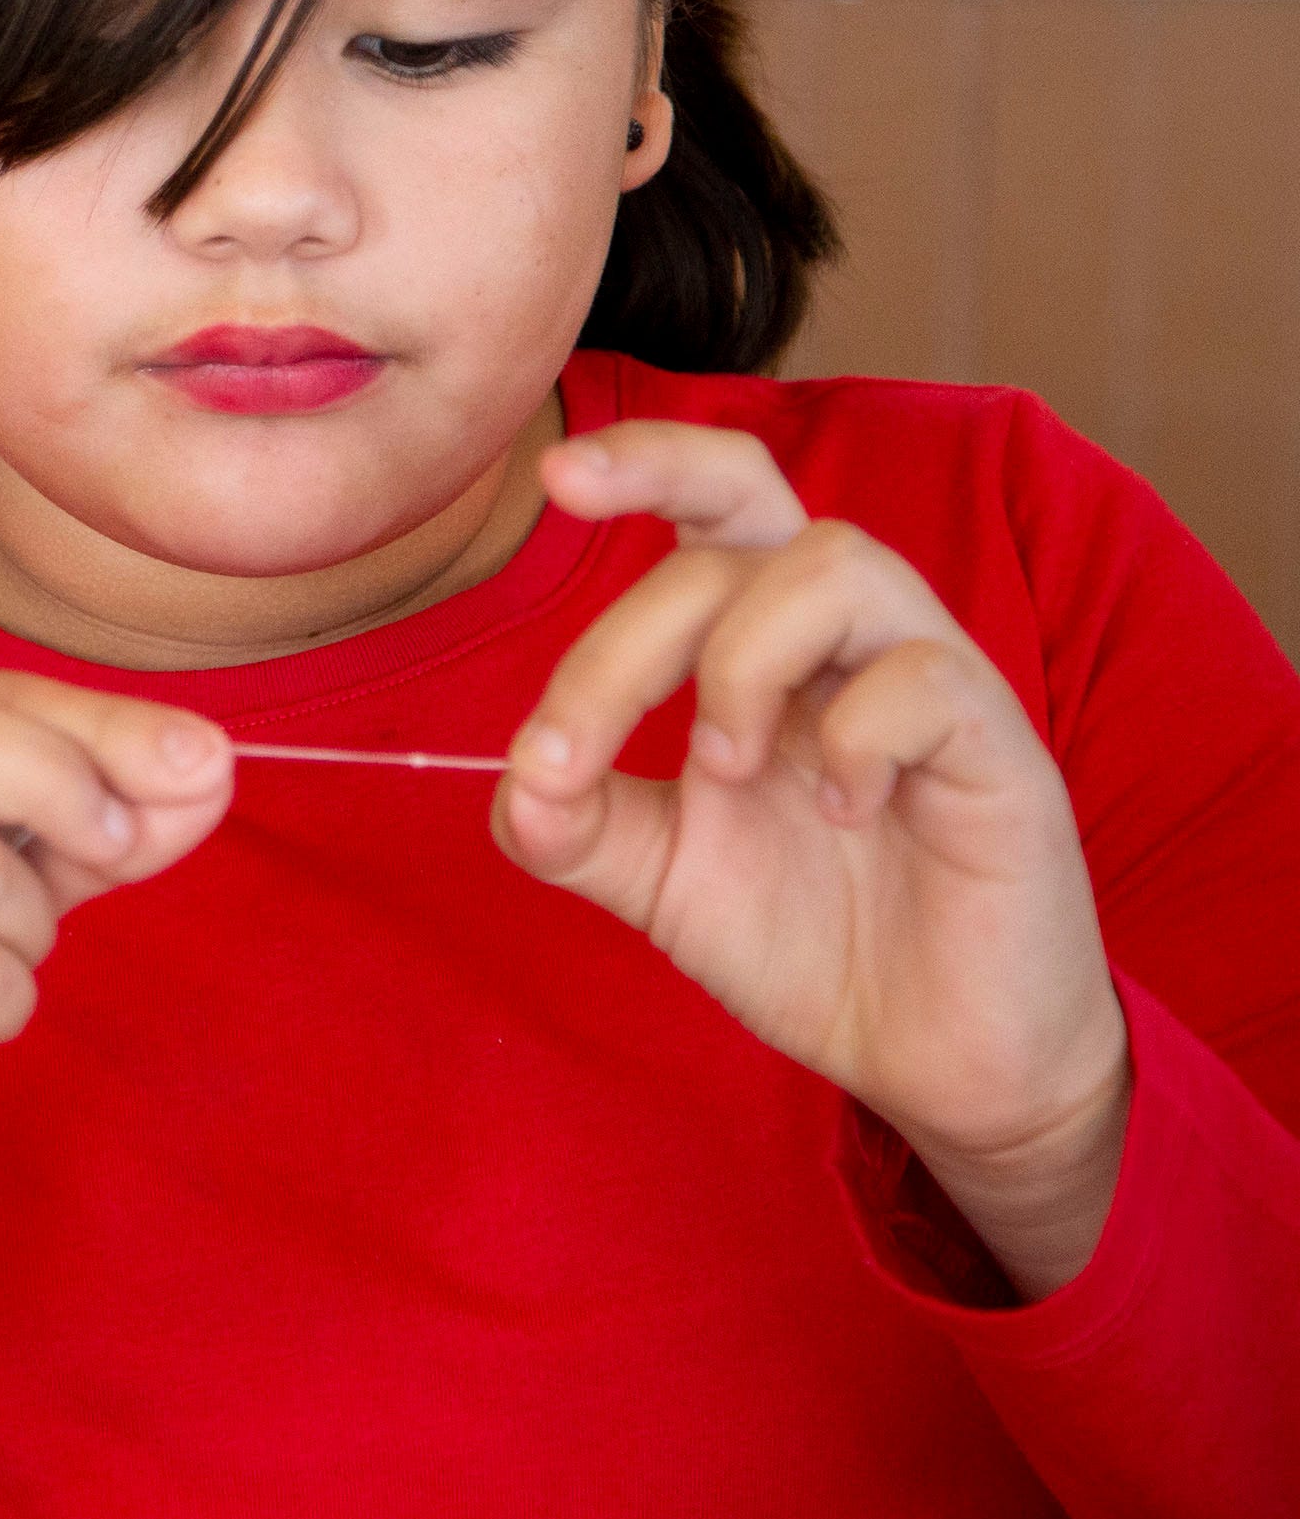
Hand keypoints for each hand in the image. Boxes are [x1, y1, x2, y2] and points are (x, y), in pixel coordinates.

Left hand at [495, 421, 1133, 1297]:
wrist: (936, 1058)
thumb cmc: (810, 936)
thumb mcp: (659, 874)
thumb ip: (573, 821)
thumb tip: (514, 783)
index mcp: (768, 640)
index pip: (719, 497)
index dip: (648, 460)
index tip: (554, 476)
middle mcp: (849, 636)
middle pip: (743, 531)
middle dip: (627, 636)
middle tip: (568, 749)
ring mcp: (935, 681)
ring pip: (837, 564)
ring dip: (742, 662)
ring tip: (726, 771)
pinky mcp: (1003, 750)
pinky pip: (927, 677)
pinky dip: (857, 739)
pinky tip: (844, 815)